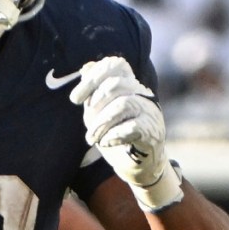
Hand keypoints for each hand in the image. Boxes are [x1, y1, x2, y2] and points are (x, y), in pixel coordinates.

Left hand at [69, 56, 180, 210]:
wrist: (136, 164)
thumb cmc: (116, 135)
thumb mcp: (99, 113)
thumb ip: (93, 92)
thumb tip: (86, 68)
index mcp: (129, 86)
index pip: (116, 65)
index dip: (92, 77)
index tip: (75, 100)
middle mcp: (143, 95)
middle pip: (117, 84)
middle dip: (95, 104)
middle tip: (86, 123)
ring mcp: (150, 113)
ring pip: (123, 104)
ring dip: (101, 123)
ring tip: (91, 139)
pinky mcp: (153, 133)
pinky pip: (133, 127)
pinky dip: (113, 135)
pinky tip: (105, 143)